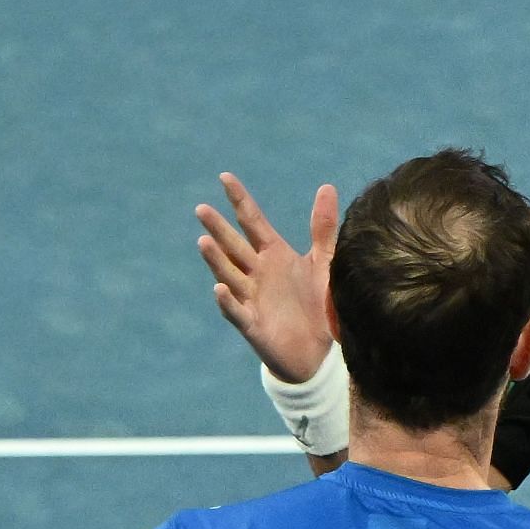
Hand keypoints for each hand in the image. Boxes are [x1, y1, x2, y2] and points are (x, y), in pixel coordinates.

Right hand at [195, 175, 338, 384]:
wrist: (321, 351)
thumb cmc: (319, 305)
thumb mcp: (324, 262)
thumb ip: (323, 228)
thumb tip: (326, 187)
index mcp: (273, 254)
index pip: (252, 222)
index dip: (239, 200)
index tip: (224, 177)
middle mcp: (258, 273)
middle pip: (234, 246)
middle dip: (218, 229)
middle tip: (202, 209)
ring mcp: (252, 298)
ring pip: (230, 275)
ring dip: (216, 260)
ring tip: (203, 241)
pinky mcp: (253, 325)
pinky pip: (237, 312)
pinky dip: (228, 302)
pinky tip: (220, 289)